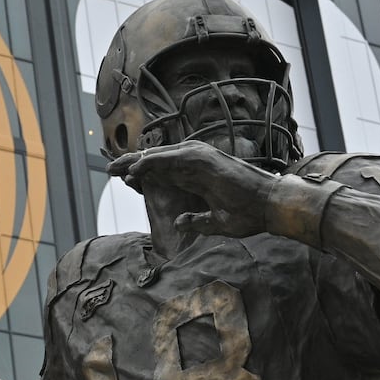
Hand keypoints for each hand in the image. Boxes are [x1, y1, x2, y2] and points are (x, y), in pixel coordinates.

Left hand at [108, 140, 278, 238]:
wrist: (270, 206)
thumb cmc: (248, 214)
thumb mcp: (216, 222)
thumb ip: (197, 221)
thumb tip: (179, 222)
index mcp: (198, 177)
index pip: (164, 172)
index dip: (143, 174)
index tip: (124, 180)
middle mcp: (197, 165)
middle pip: (157, 161)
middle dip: (133, 164)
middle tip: (110, 168)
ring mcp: (201, 159)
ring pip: (161, 157)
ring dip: (138, 162)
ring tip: (116, 167)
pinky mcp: (204, 159)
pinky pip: (172, 159)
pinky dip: (153, 162)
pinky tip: (136, 169)